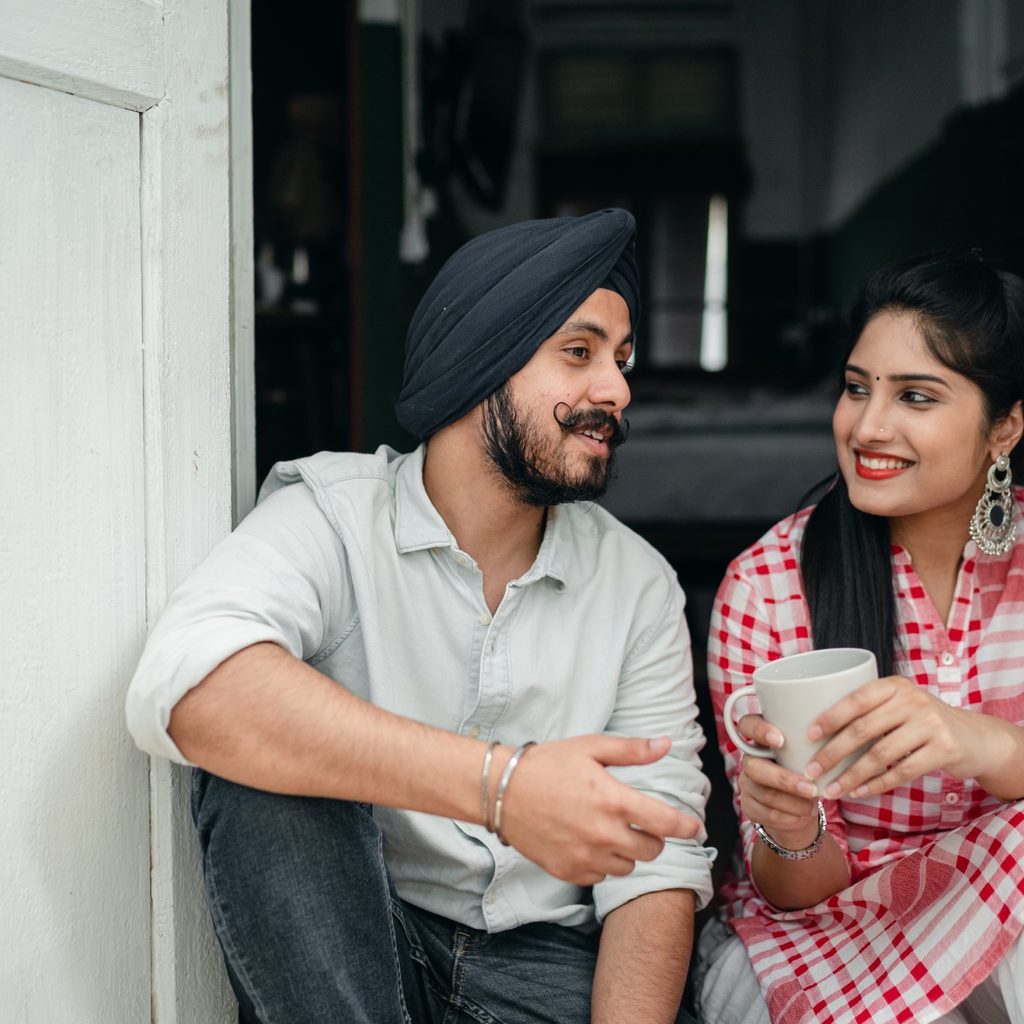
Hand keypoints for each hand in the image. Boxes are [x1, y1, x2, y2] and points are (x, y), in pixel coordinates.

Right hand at [496, 735, 701, 885]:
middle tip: (638, 821)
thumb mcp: (590, 748)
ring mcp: (586, 856)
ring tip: (608, 829)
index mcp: (613, 800)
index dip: (687, 827)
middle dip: (652, 836)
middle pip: (652, 849)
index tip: (695, 828)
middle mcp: (604, 834)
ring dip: (627, 850)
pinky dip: (602, 863)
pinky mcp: (570, 872)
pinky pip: (602, 876)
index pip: (666, 823)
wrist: (501, 791)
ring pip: (628, 866)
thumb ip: (632, 750)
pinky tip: (588, 842)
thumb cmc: (547, 764)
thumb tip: (665, 745)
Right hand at [734, 714, 820, 847]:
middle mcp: (749, 759)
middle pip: (754, 767)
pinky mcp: (749, 806)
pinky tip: (803, 815)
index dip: (759, 731)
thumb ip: (811, 743)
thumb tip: (832, 738)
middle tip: (811, 788)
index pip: (748, 725)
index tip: (780, 740)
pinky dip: (790, 817)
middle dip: (784, 779)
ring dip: (793, 802)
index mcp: (761, 738)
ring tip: (813, 805)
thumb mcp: (809, 753)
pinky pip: (767, 813)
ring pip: (764, 794)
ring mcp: (747, 784)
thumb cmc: (808, 770)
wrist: (801, 806)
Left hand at [804, 675, 988, 798]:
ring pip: (879, 755)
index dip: (830, 717)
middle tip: (810, 771)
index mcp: (894, 685)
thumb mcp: (900, 705)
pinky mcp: (944, 749)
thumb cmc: (923, 721)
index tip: (808, 736)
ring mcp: (930, 724)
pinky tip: (857, 793)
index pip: (856, 699)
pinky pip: (901, 771)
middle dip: (832, 753)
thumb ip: (871, 711)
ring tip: (831, 790)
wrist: (976, 738)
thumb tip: (817, 730)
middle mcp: (912, 700)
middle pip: (862, 730)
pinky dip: (876, 785)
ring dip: (850, 776)